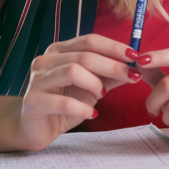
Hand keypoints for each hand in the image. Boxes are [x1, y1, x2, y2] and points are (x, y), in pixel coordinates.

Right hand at [17, 34, 141, 149]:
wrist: (35, 128)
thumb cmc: (65, 103)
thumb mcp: (91, 87)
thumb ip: (109, 76)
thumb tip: (136, 67)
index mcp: (59, 50)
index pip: (90, 40)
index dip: (114, 47)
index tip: (135, 57)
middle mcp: (45, 60)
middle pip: (85, 55)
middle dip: (113, 66)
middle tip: (133, 77)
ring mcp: (36, 80)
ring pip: (73, 71)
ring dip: (95, 84)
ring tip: (103, 96)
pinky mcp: (33, 102)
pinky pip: (63, 102)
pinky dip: (83, 108)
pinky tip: (92, 114)